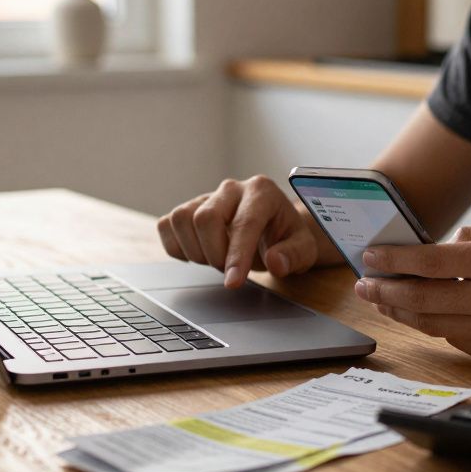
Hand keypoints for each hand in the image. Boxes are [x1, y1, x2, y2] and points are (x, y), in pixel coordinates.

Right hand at [156, 176, 319, 287]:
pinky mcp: (189, 208)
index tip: (232, 283)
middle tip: (229, 271)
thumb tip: (276, 262)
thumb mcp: (303, 250)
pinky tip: (198, 253)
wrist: (273, 230)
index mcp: (262, 192)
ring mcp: (207, 196)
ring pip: (181, 219)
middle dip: (214, 254)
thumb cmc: (287, 238)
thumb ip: (293, 256)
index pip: (244, 223)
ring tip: (216, 260)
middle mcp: (231, 188)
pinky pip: (167, 225)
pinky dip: (177, 246)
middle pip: (205, 217)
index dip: (236, 256)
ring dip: (195, 250)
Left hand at [354, 223, 470, 364]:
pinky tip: (422, 315)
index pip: (430, 262)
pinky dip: (436, 326)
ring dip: (402, 312)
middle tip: (364, 285)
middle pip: (422, 298)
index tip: (370, 257)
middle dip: (385, 291)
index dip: (393, 261)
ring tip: (383, 301)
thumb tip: (439, 249)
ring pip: (433, 324)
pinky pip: (456, 340)